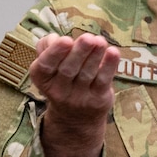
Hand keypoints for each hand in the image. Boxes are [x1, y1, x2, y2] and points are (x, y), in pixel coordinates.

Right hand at [30, 32, 119, 156]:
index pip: (45, 66)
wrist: (74, 118)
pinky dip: (109, 66)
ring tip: (100, 41)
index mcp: (43, 79)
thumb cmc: (62, 80)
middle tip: (88, 38)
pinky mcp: (98, 99)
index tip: (66, 40)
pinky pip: (103, 81)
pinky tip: (113, 52)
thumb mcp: (49, 66)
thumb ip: (47, 48)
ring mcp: (79, 97)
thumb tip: (54, 38)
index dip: (55, 53)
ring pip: (87, 74)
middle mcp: (59, 91)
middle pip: (68, 70)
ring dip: (95, 56)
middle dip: (80, 52)